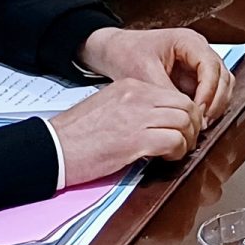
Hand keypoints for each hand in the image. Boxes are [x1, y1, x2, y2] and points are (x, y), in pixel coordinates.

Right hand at [50, 79, 203, 187]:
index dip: (186, 112)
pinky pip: (173, 141)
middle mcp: (138, 97)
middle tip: (188, 140)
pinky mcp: (135, 140)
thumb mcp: (107, 107)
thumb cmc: (74, 134)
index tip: (184, 127)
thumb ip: (134, 107)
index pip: (174, 94)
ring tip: (179, 150)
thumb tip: (156, 120)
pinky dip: (178, 151)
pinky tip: (168, 158)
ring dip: (188, 139)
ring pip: (185, 121)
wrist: (50, 149)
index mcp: (131, 86)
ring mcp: (138, 117)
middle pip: (187, 105)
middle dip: (194, 124)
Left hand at [77, 27, 233, 126]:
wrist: (113, 51)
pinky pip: (209, 92)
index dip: (209, 90)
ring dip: (215, 104)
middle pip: (223, 75)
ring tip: (201, 124)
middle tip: (203, 122)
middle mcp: (199, 51)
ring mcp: (197, 64)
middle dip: (216, 100)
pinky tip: (196, 120)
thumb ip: (165, 92)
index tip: (198, 110)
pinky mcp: (192, 77)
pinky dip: (207, 106)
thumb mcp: (143, 73)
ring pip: (222, 84)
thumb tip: (181, 113)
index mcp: (189, 41)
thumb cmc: (126, 53)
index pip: (211, 66)